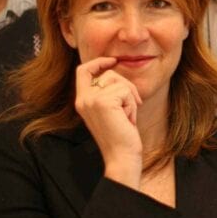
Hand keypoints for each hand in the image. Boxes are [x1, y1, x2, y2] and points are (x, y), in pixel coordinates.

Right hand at [75, 57, 142, 185]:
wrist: (121, 156)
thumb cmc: (120, 136)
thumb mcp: (110, 111)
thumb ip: (107, 93)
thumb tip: (115, 70)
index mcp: (82, 101)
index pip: (82, 70)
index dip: (98, 62)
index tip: (113, 61)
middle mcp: (83, 99)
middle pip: (107, 74)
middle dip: (127, 86)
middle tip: (134, 104)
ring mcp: (91, 100)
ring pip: (119, 81)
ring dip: (130, 98)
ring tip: (127, 116)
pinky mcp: (104, 102)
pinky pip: (126, 91)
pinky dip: (132, 105)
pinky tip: (128, 120)